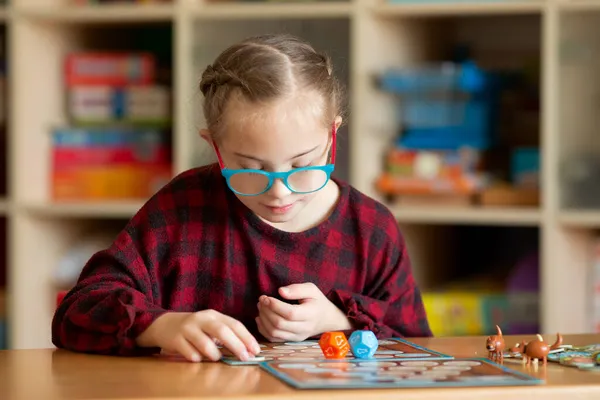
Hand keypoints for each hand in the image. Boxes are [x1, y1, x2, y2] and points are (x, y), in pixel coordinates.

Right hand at [136, 310, 260, 362]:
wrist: (163, 324)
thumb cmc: (194, 328)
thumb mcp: (210, 325)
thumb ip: (226, 334)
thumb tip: (247, 350)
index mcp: (213, 315)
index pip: (234, 324)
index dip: (246, 337)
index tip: (256, 350)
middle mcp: (201, 319)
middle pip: (222, 331)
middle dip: (236, 345)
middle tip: (245, 357)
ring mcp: (187, 328)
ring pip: (205, 343)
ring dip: (215, 354)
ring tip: (217, 358)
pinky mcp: (175, 339)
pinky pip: (189, 353)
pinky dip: (196, 358)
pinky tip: (197, 358)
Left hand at [256, 283, 351, 341]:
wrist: (325, 319)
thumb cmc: (317, 302)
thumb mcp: (311, 289)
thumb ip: (296, 289)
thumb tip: (280, 291)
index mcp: (310, 314)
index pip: (290, 313)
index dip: (275, 305)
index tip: (266, 297)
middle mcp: (304, 328)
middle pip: (279, 324)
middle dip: (266, 311)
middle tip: (261, 300)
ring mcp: (297, 337)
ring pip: (274, 332)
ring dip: (263, 319)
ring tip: (261, 307)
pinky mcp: (291, 340)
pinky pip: (273, 339)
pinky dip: (263, 329)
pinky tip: (260, 318)